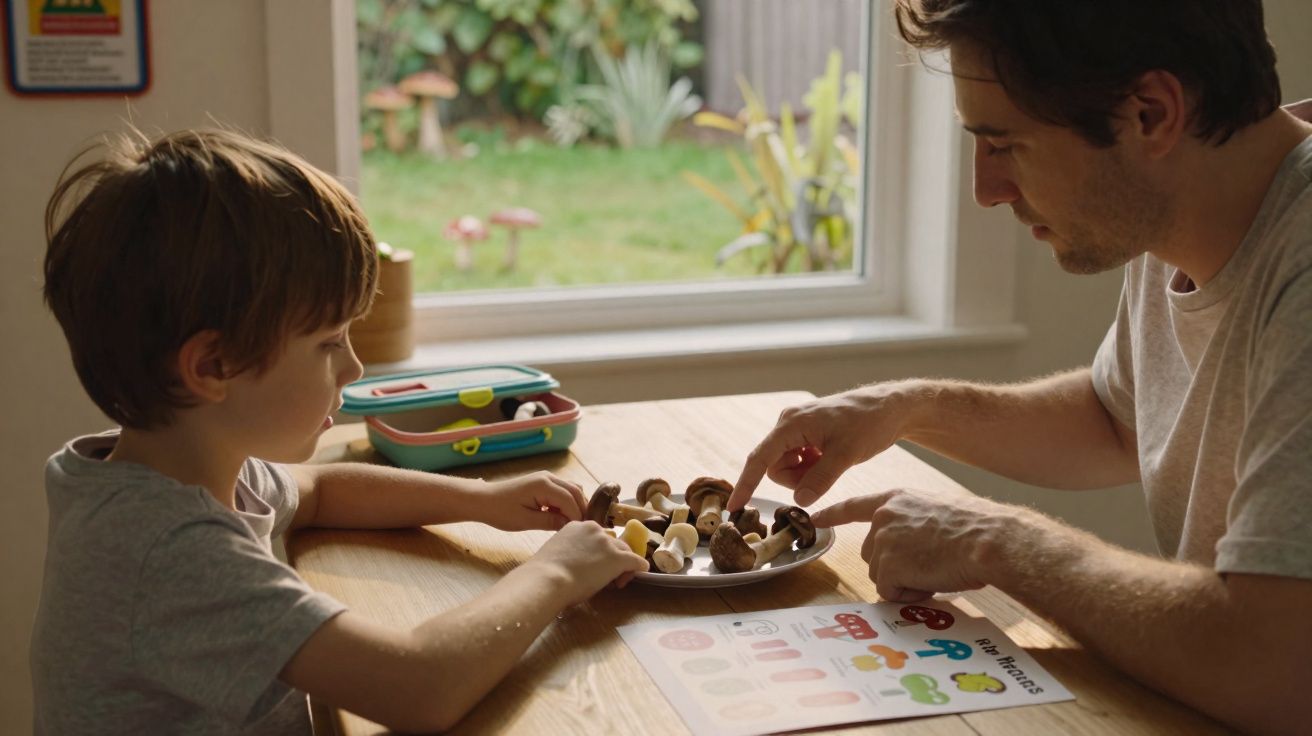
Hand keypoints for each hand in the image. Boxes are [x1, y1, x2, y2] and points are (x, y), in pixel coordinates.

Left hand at [478, 471, 587, 531]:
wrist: (484, 500)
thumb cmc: (501, 511)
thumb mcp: (526, 521)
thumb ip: (551, 522)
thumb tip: (571, 526)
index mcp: (543, 485)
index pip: (570, 500)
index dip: (577, 517)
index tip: (578, 533)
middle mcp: (548, 477)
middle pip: (576, 492)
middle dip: (581, 510)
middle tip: (580, 529)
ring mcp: (547, 478)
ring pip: (572, 489)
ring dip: (575, 505)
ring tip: (571, 524)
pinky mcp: (544, 482)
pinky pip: (563, 490)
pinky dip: (567, 502)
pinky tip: (560, 516)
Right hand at [530, 521, 648, 605]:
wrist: (548, 580)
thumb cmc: (545, 573)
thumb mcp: (556, 553)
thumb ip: (569, 552)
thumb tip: (574, 564)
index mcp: (576, 526)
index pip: (596, 537)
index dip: (598, 552)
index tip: (594, 566)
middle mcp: (594, 529)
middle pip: (612, 543)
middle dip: (613, 558)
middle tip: (608, 576)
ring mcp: (607, 543)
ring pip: (624, 551)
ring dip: (624, 565)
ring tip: (617, 581)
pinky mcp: (618, 558)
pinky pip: (635, 560)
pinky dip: (639, 566)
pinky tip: (641, 571)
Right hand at [729, 384, 915, 510]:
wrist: (890, 407)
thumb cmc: (869, 423)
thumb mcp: (846, 454)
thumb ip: (820, 479)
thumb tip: (799, 502)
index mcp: (791, 423)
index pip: (760, 459)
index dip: (746, 484)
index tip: (734, 507)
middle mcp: (788, 423)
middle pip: (775, 467)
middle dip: (797, 479)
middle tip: (825, 473)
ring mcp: (797, 428)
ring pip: (786, 467)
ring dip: (806, 474)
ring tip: (831, 462)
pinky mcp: (806, 434)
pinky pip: (798, 461)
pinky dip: (812, 467)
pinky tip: (831, 458)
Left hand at [811, 487, 1020, 601]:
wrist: (988, 540)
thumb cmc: (976, 529)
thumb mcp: (936, 514)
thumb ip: (911, 526)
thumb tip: (909, 552)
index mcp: (896, 499)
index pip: (855, 506)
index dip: (833, 514)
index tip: (813, 517)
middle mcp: (883, 517)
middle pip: (871, 554)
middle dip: (895, 567)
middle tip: (931, 563)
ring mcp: (882, 540)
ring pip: (882, 575)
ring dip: (906, 581)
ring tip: (936, 569)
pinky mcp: (887, 564)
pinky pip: (891, 592)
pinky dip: (910, 593)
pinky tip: (931, 579)